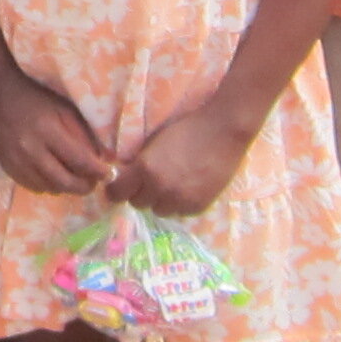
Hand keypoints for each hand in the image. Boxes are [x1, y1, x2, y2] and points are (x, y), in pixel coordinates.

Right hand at [0, 58, 111, 198]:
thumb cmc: (38, 99)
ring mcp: (17, 162)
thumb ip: (87, 134)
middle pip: (64, 182)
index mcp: (47, 130)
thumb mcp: (66, 109)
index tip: (109, 173)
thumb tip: (108, 159)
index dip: (98, 171)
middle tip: (94, 181)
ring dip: (67, 186)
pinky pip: (35, 188)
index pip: (79, 160)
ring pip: (50, 188)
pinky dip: (50, 185)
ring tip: (75, 176)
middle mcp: (30, 150)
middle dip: (85, 186)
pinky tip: (55, 174)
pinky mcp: (9, 169)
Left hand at [114, 101, 250, 217]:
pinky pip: (180, 212)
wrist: (224, 131)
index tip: (118, 188)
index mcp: (145, 168)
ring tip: (173, 184)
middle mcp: (160, 188)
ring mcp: (180, 200)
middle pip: (138, 203)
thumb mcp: (154, 143)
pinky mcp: (197, 206)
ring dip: (161, 200)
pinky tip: (189, 187)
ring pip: (159, 211)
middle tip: (151, 181)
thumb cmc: (187, 129)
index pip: (118, 193)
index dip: (117, 190)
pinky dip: (180, 203)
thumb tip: (126, 177)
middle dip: (141, 193)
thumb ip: (139, 163)